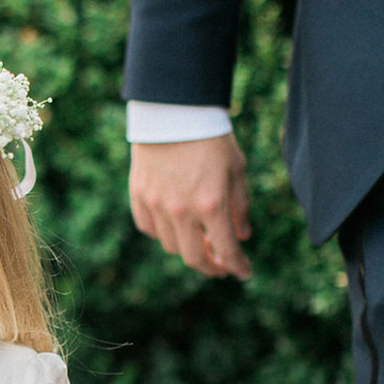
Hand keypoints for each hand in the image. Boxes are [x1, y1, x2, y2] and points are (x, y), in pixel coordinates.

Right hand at [129, 134, 251, 279]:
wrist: (173, 110)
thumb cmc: (210, 137)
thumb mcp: (236, 169)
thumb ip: (240, 207)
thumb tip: (242, 236)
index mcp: (212, 205)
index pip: (227, 250)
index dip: (238, 266)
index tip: (245, 273)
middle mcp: (182, 211)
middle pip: (194, 259)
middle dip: (212, 268)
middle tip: (221, 266)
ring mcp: (156, 206)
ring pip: (171, 246)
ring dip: (188, 249)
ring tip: (199, 241)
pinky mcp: (139, 196)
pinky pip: (150, 228)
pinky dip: (164, 233)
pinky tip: (175, 226)